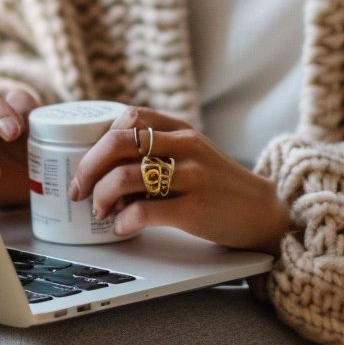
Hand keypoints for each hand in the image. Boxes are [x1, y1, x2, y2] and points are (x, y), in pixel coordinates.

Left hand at [68, 107, 290, 254]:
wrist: (264, 212)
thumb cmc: (217, 186)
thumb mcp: (191, 154)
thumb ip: (156, 151)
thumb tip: (103, 170)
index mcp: (180, 128)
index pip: (128, 117)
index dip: (98, 140)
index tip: (86, 163)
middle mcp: (185, 146)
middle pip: (118, 142)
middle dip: (88, 167)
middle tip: (78, 189)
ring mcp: (192, 176)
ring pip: (125, 176)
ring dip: (102, 196)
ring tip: (101, 211)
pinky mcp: (196, 208)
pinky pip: (145, 211)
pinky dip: (124, 221)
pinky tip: (122, 227)